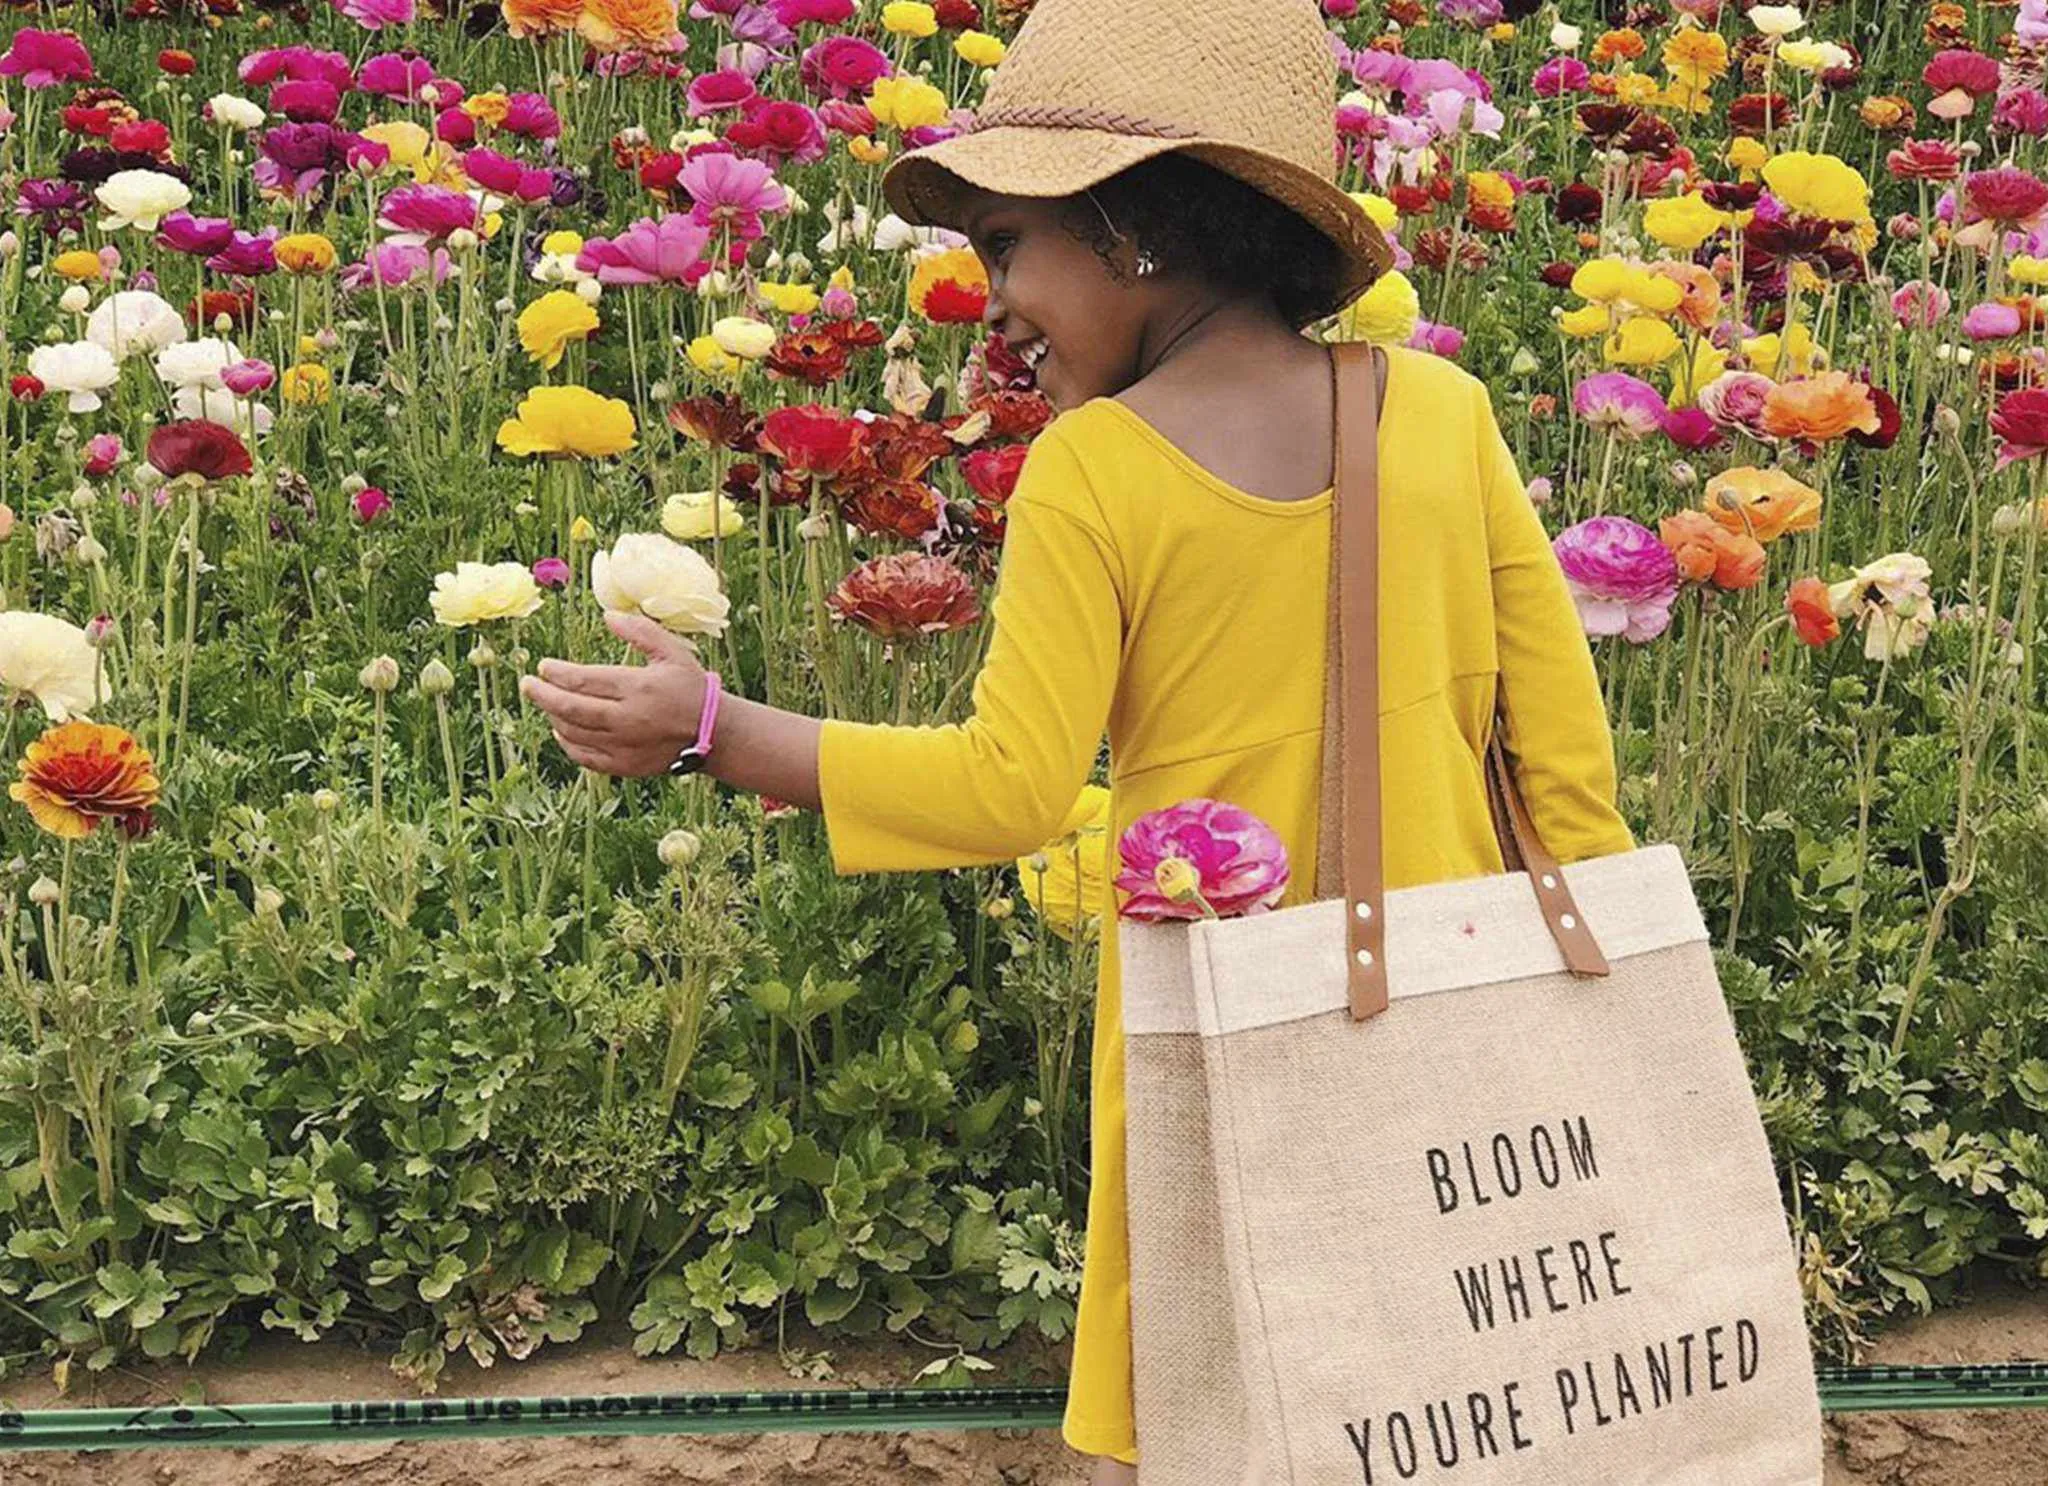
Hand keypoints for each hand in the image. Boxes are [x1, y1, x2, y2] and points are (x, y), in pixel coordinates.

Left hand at [519, 610, 708, 777]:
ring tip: (547, 703)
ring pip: (573, 732)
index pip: (583, 680)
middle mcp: (627, 719)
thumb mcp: (672, 652)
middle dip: (542, 695)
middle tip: (527, 685)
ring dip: (553, 717)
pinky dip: (567, 744)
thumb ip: (640, 632)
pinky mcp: (625, 765)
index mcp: (637, 687)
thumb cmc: (691, 688)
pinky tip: (561, 730)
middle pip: (570, 708)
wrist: (714, 734)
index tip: (543, 666)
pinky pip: (585, 757)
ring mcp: (624, 745)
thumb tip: (608, 615)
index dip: (557, 673)